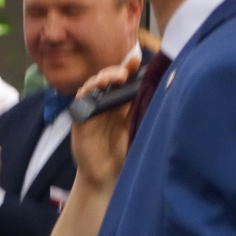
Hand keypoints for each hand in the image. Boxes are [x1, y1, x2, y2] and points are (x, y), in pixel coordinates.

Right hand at [72, 65, 134, 189]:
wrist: (107, 176)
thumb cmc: (123, 153)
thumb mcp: (136, 128)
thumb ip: (141, 110)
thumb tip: (155, 88)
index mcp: (122, 104)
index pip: (125, 81)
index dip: (129, 68)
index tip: (136, 59)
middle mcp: (107, 104)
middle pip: (108, 79)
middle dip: (116, 71)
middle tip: (125, 71)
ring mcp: (92, 110)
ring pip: (93, 85)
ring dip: (101, 78)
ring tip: (111, 78)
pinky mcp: (80, 119)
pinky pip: (81, 101)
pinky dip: (86, 92)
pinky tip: (94, 88)